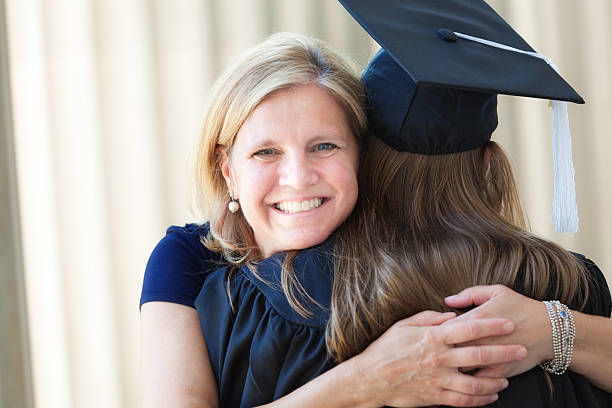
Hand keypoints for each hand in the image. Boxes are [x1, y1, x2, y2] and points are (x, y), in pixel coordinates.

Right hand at [350, 311, 526, 406]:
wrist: (371, 378)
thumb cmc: (386, 349)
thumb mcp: (404, 325)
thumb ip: (430, 318)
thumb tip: (452, 315)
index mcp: (433, 337)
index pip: (468, 328)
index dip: (491, 324)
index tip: (508, 322)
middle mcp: (439, 358)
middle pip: (479, 354)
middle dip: (504, 352)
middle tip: (521, 350)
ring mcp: (439, 379)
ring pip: (476, 383)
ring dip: (495, 381)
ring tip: (506, 379)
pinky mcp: (436, 397)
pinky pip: (464, 401)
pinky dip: (480, 400)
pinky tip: (490, 397)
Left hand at [445, 285, 552, 378]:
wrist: (550, 330)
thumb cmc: (521, 307)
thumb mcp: (496, 292)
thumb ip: (470, 294)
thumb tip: (448, 300)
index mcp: (475, 320)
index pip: (443, 329)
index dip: (435, 332)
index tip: (435, 333)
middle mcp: (479, 341)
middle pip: (447, 350)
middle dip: (440, 352)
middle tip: (435, 352)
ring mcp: (489, 358)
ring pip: (459, 368)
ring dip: (452, 367)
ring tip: (447, 364)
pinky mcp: (499, 372)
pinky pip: (477, 381)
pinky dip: (469, 380)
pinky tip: (465, 375)